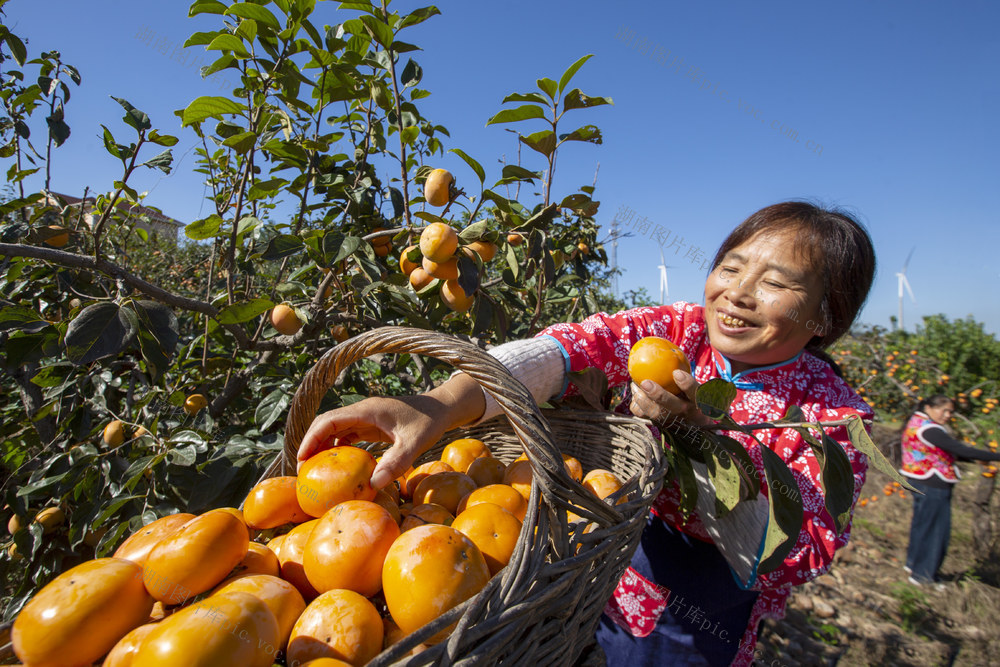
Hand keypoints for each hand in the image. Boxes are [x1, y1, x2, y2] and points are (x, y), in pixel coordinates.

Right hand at [296, 372, 486, 489]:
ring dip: (323, 446)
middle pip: (327, 423)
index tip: (302, 458)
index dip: (312, 437)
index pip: (330, 420)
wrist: (442, 408)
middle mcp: (363, 411)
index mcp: (367, 410)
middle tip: (303, 469)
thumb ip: (396, 462)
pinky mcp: (372, 424)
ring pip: (336, 429)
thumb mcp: (415, 443)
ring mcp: (366, 417)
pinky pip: (349, 434)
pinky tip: (338, 466)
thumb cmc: (429, 422)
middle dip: (312, 442)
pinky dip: (339, 447)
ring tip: (315, 470)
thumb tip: (374, 485)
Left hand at [629, 369, 713, 428]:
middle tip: (646, 383)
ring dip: (643, 399)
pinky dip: (637, 405)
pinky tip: (635, 392)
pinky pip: (645, 417)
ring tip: (635, 384)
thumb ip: (682, 369)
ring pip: (658, 414)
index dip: (688, 385)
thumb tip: (662, 345)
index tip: (676, 373)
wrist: (689, 416)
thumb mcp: (691, 380)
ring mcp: (674, 421)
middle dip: (660, 396)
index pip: (698, 394)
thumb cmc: (688, 389)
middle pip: (675, 407)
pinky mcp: (660, 425)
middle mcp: (688, 413)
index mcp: (700, 400)